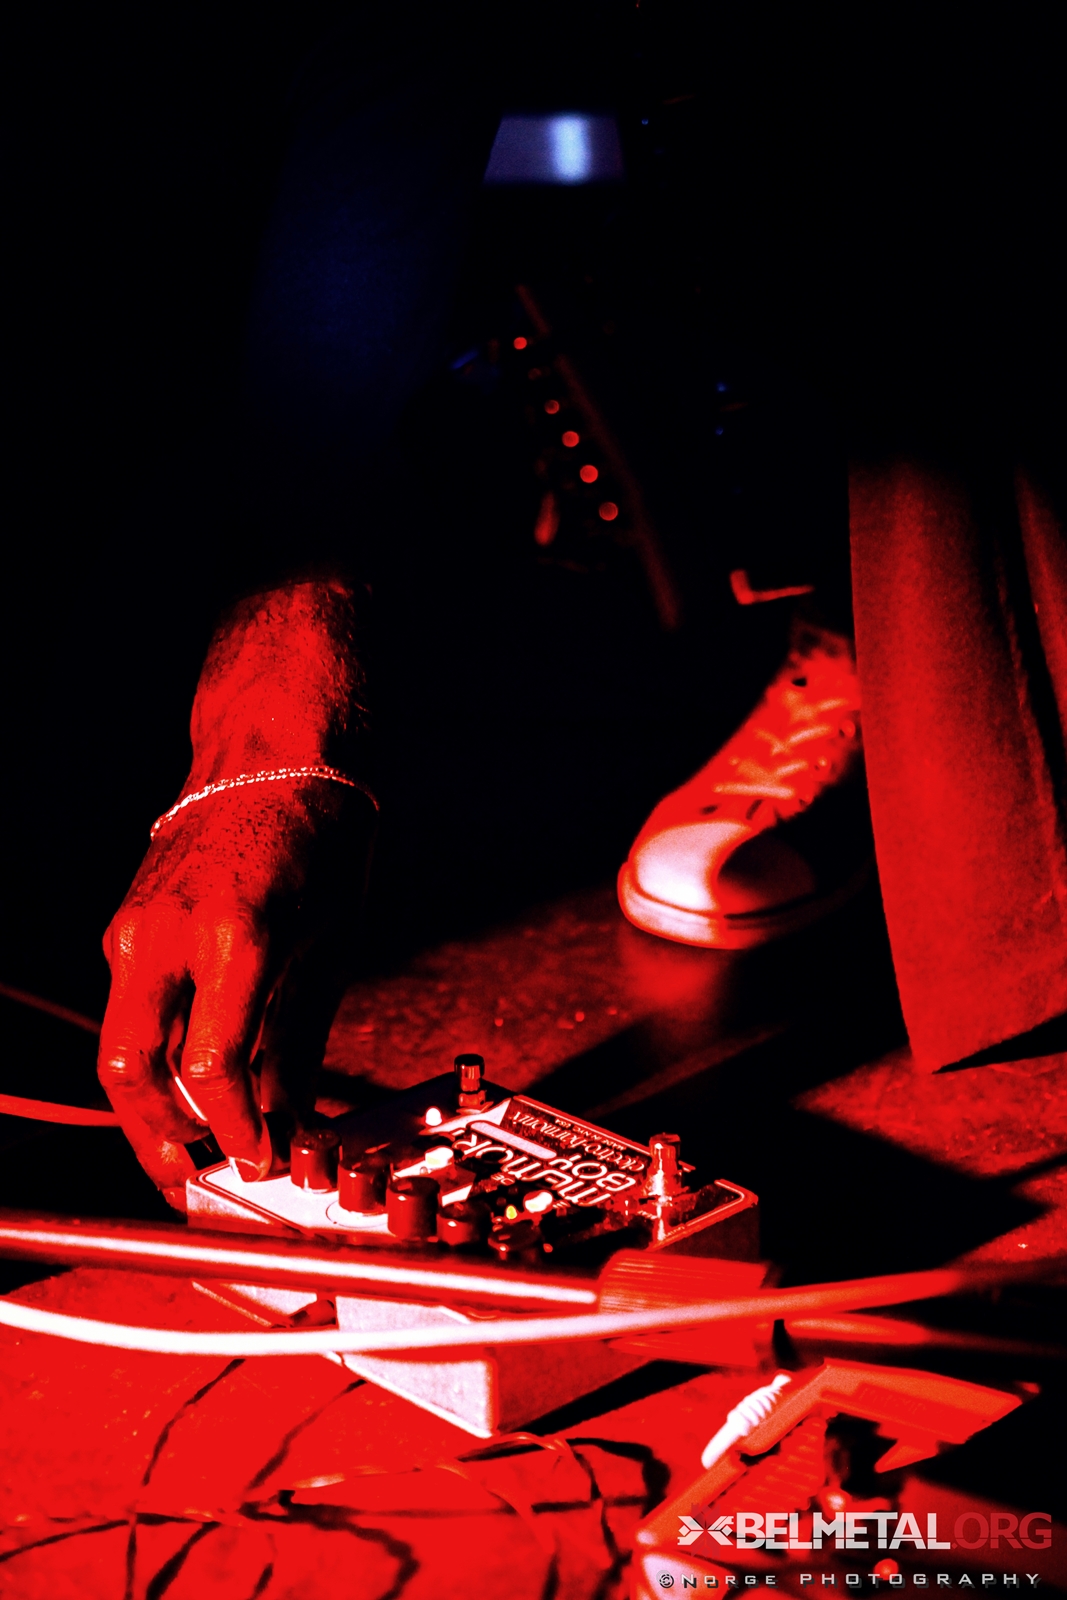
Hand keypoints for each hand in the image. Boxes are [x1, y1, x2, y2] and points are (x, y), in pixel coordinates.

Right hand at [97, 581, 372, 1208]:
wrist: (273, 758)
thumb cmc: (317, 839)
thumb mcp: (330, 948)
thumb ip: (298, 1043)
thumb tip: (291, 1121)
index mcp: (234, 937)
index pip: (211, 1068)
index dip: (232, 1129)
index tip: (259, 1157)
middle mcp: (169, 934)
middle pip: (130, 1068)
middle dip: (158, 1138)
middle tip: (191, 1179)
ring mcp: (136, 928)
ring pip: (119, 1044)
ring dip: (147, 1105)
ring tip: (186, 1148)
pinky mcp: (127, 927)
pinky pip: (130, 1010)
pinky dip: (151, 1056)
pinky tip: (184, 1083)